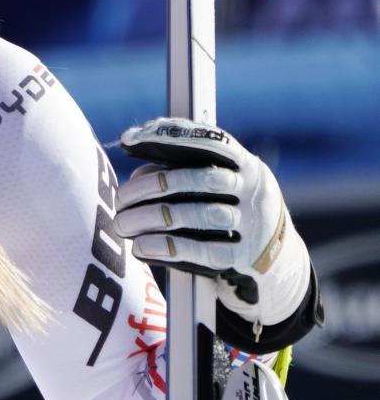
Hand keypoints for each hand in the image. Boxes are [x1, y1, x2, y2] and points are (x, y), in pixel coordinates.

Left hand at [115, 118, 310, 329]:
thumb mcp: (224, 187)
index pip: (210, 141)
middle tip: (119, 199)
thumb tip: (138, 173)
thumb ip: (187, 172)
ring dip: (150, 218)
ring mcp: (253, 224)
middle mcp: (254, 190)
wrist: (279, 263)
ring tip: (122, 224)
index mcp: (246, 164)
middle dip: (150, 187)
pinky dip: (165, 247)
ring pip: (196, 215)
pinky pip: (200, 250)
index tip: (131, 138)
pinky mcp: (245, 257)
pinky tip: (140, 247)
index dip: (170, 136)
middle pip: (198, 179)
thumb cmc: (233, 213)